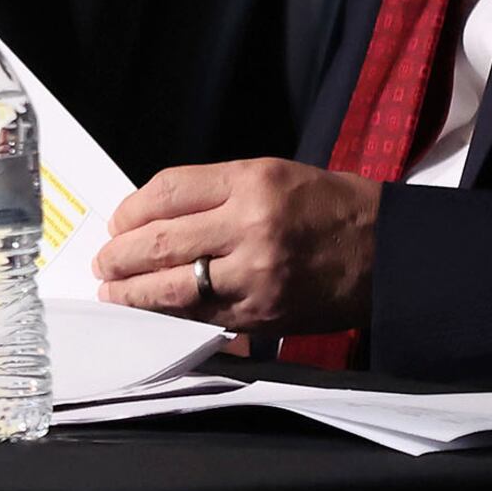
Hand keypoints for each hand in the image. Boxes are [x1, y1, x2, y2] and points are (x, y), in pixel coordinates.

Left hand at [91, 158, 380, 336]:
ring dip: (131, 292)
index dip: (130, 210)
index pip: (166, 191)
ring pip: (171, 286)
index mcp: (252, 181)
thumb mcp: (273, 175)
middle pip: (159, 241)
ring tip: (112, 291)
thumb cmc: (329, 207)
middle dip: (119, 255)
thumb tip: (153, 217)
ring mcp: (255, 275)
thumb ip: (214, 193)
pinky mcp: (261, 314)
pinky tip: (149, 312)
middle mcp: (250, 226)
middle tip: (102, 263)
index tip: (118, 222)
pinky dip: (167, 314)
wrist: (389, 254)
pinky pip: (199, 316)